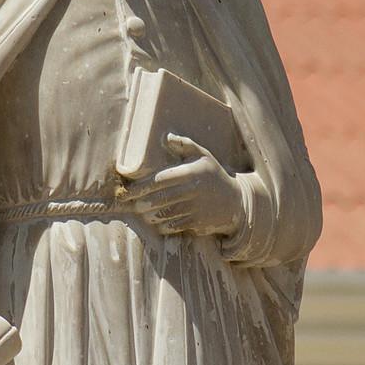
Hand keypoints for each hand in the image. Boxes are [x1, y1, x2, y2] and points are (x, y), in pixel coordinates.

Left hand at [119, 135, 242, 237]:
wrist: (236, 202)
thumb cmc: (214, 176)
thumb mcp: (204, 156)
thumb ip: (185, 145)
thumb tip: (166, 137)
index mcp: (191, 173)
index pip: (160, 180)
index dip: (141, 187)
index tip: (127, 191)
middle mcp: (193, 191)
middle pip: (159, 199)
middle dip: (142, 203)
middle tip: (132, 204)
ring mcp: (195, 209)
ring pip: (164, 214)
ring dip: (149, 215)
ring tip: (143, 213)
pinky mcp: (197, 223)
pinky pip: (174, 226)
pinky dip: (162, 225)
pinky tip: (156, 222)